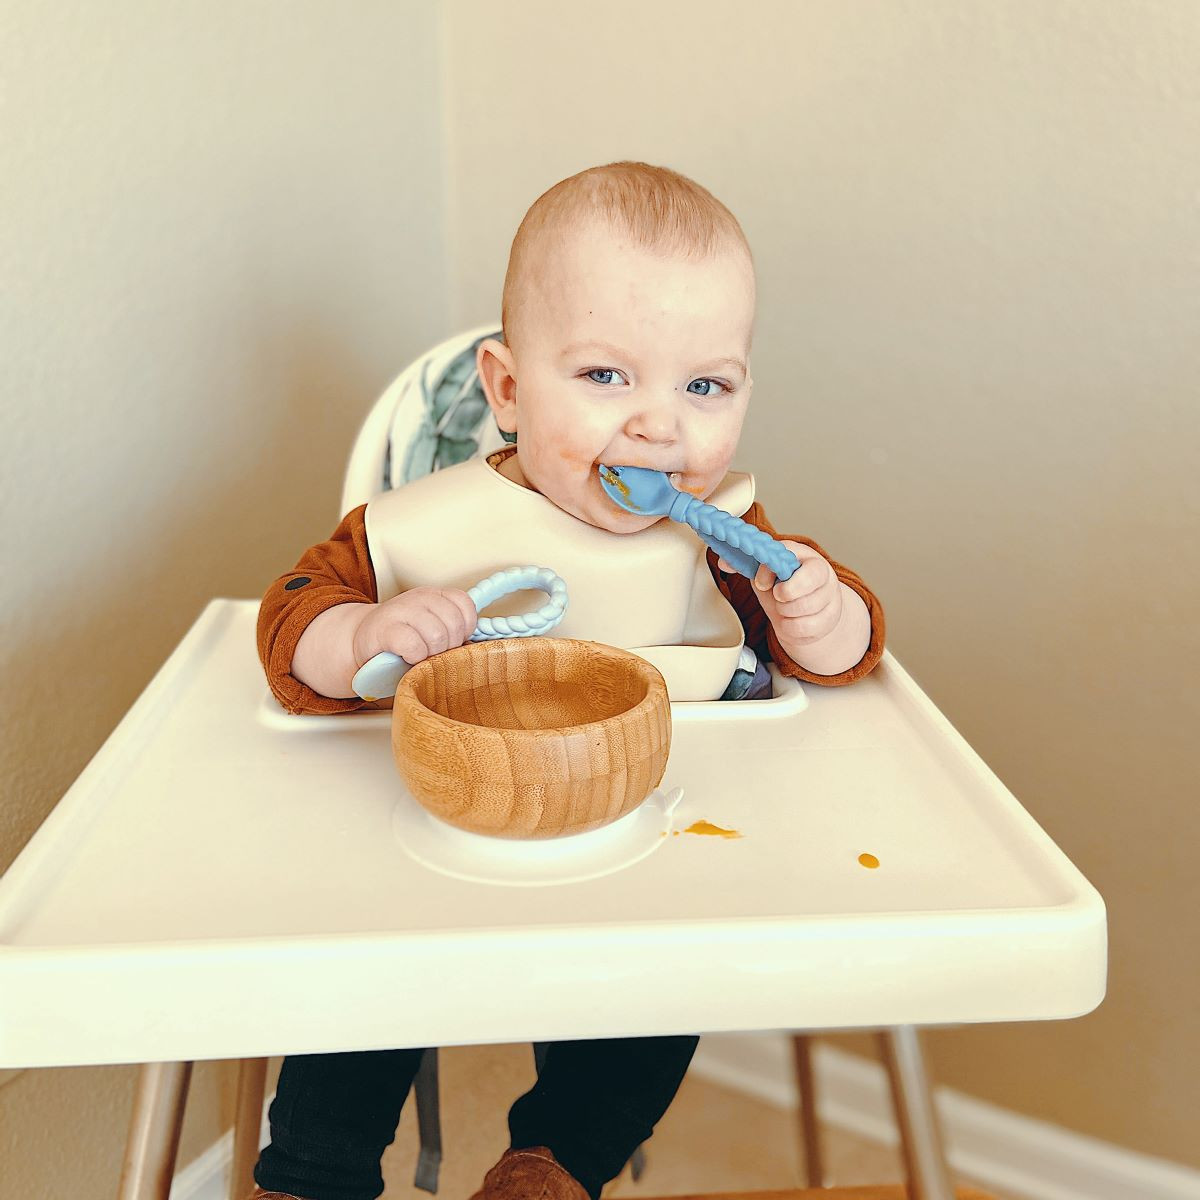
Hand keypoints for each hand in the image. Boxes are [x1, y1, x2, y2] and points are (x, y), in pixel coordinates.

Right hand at [352, 587, 477, 667]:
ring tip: (420, 656)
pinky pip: (414, 645)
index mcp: (434, 595)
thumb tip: (472, 648)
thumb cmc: (401, 639)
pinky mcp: (385, 629)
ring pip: (437, 634)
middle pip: (454, 623)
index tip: (454, 640)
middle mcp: (419, 597)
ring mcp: (401, 610)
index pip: (465, 604)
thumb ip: (451, 631)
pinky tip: (408, 657)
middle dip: (449, 646)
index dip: (466, 627)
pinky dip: (415, 657)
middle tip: (434, 652)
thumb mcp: (429, 626)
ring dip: (432, 653)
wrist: (361, 640)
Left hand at [719, 541, 841, 647]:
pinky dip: (791, 628)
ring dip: (785, 612)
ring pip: (800, 610)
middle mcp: (822, 573)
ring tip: (786, 607)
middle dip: (780, 597)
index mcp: (805, 556)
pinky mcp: (830, 618)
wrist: (808, 610)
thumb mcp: (767, 574)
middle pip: (798, 588)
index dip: (769, 572)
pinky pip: (804, 628)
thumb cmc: (786, 586)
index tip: (761, 583)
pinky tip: (793, 620)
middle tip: (778, 596)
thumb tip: (725, 562)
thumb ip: (747, 566)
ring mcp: (829, 596)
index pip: (789, 558)